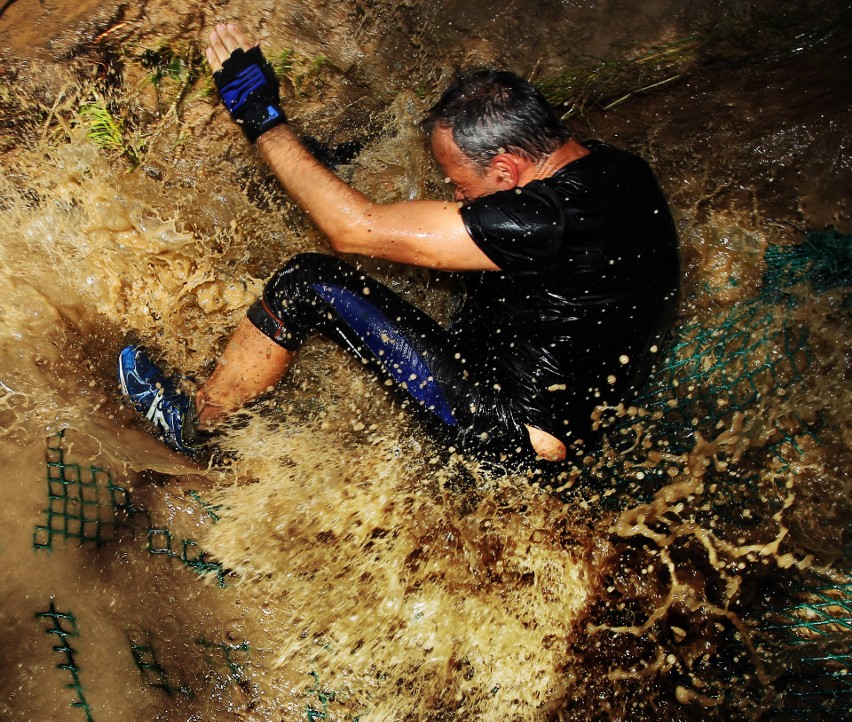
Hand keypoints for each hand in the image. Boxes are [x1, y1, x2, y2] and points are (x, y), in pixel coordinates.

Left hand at [206, 23, 285, 142]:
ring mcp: (229, 69)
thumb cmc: (266, 91)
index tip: (230, 26)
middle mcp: (239, 61)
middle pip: (229, 44)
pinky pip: (214, 65)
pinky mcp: (221, 79)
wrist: (257, 108)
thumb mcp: (266, 71)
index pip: (242, 42)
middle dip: (223, 35)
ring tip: (212, 35)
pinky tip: (208, 50)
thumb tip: (256, 42)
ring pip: (220, 52)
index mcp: (252, 58)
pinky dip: (211, 57)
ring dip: (215, 42)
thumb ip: (259, 57)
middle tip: (218, 27)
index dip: (236, 33)